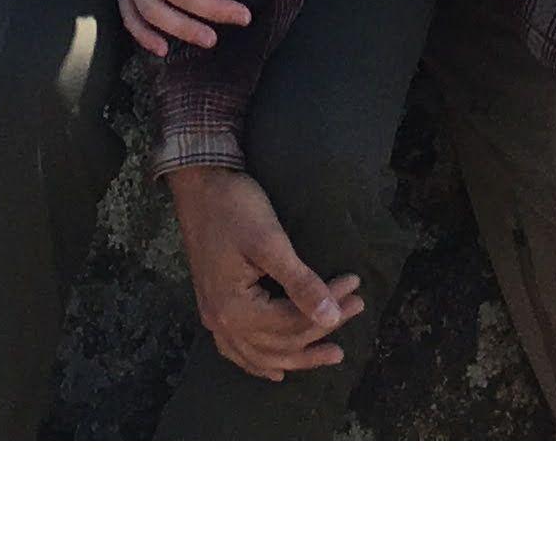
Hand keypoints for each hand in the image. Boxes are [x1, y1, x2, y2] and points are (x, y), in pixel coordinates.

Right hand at [167, 164, 364, 379]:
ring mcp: (214, 318)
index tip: (354, 286)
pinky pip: (238, 350)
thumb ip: (301, 283)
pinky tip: (275, 371)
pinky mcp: (213, 308)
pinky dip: (259, 362)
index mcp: (235, 309)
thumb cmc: (233, 208)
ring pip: (261, 354)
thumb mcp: (270, 242)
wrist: (198, 185)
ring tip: (332, 354)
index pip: (293, 321)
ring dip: (298, 356)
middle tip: (357, 307)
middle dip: (322, 329)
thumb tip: (331, 318)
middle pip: (281, 342)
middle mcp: (222, 322)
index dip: (328, 308)